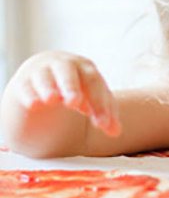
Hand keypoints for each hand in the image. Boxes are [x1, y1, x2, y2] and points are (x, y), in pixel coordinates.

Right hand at [4, 52, 120, 136]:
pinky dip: (30, 95)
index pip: (94, 82)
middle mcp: (63, 65)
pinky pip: (25, 87)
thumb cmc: (78, 88)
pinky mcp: (23, 83)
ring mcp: (42, 72)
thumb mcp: (93, 98)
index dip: (99, 103)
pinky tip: (35, 105)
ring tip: (52, 100)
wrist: (47, 75)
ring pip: (44, 77)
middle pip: (68, 72)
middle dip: (71, 87)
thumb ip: (105, 115)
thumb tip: (116, 132)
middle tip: (73, 103)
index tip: (102, 125)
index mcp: (85, 68)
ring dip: (48, 88)